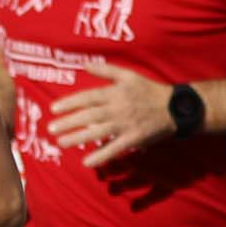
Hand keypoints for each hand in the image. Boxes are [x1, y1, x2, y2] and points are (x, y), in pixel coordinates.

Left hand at [52, 66, 177, 167]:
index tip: (54, 109)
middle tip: (51, 129)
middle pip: (88, 116)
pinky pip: (114, 148)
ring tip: (60, 143)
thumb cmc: (149, 90)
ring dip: (78, 138)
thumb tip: (85, 64)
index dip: (70, 103)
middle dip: (68, 122)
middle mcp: (118, 108)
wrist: (174, 107)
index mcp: (115, 92)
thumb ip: (106, 70)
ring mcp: (125, 124)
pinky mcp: (133, 138)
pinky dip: (100, 156)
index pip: (88, 98)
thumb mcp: (129, 75)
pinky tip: (86, 162)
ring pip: (97, 132)